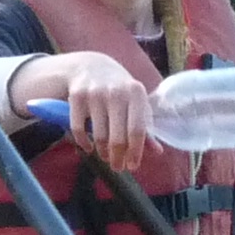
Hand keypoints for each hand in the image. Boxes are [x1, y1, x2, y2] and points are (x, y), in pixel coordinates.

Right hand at [18, 51, 151, 172]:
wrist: (90, 67)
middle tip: (118, 167)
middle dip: (118, 157)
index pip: (138, 130)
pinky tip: (89, 148)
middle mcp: (116, 92)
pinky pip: (79, 129)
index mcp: (136, 94)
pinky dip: (84, 143)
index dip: (136, 152)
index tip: (133, 166)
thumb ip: (145, 126)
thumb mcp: (135, 103)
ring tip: (105, 156)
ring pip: (99, 135)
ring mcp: (95, 94)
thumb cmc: (119, 90)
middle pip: (118, 136)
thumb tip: (157, 151)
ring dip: (102, 152)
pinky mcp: (76, 97)